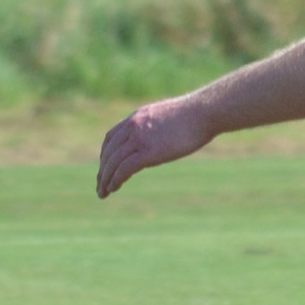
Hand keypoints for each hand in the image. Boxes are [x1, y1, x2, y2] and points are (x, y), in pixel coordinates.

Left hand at [96, 95, 214, 197]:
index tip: (105, 166)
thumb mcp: (170, 118)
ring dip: (105, 179)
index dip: (105, 153)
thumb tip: (163, 136)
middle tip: (99, 184)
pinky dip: (116, 180)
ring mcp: (140, 138)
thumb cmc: (196, 115)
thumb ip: (160, 127)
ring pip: (113, 162)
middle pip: (108, 151)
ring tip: (102, 193)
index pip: (112, 137)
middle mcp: (133, 126)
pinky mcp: (149, 152)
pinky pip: (124, 168)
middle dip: (102, 169)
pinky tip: (113, 189)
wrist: (204, 112)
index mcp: (138, 117)